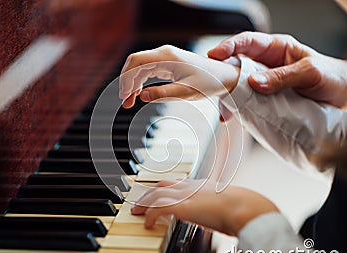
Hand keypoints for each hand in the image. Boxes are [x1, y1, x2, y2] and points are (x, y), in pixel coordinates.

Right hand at [119, 45, 239, 108]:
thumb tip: (142, 96)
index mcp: (166, 57)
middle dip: (127, 82)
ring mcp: (165, 59)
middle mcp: (163, 54)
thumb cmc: (207, 82)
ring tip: (129, 102)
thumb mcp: (185, 92)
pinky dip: (140, 82)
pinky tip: (139, 94)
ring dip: (133, 84)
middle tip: (125, 102)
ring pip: (140, 68)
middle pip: (135, 64)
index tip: (124, 95)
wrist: (222, 77)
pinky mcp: (167, 65)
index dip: (126, 78)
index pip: (136, 61)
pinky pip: (148, 71)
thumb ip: (163, 94)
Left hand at [131, 179, 278, 235]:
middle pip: (162, 185)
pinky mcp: (183, 206)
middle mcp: (192, 187)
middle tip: (140, 201)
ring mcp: (186, 195)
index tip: (158, 192)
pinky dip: (151, 215)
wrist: (246, 207)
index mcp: (202, 185)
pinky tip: (148, 223)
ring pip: (156, 194)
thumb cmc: (243, 207)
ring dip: (144, 203)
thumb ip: (219, 208)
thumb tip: (221, 218)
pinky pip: (159, 208)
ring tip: (137, 212)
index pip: (178, 182)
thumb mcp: (228, 204)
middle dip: (149, 192)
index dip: (165, 187)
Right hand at [208, 31, 346, 107]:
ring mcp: (265, 82)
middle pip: (236, 64)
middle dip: (221, 73)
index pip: (247, 42)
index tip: (214, 55)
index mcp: (276, 49)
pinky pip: (247, 101)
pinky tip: (232, 116)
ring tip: (223, 108)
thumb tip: (255, 83)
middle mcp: (267, 64)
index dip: (228, 47)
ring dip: (228, 96)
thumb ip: (283, 77)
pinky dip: (238, 109)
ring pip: (239, 85)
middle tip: (210, 84)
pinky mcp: (266, 99)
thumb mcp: (309, 73)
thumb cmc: (333, 76)